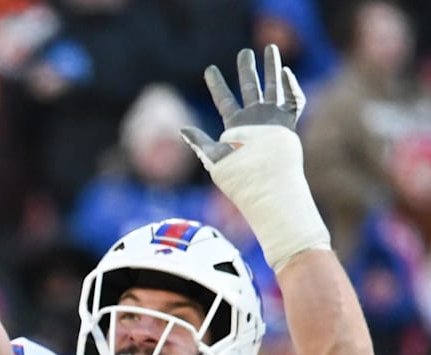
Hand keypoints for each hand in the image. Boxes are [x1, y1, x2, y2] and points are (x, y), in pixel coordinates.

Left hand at [180, 45, 305, 167]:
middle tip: (244, 52)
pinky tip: (284, 72)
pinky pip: (292, 101)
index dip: (217, 85)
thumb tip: (181, 129)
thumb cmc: (237, 175)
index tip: (209, 70)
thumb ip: (199, 142)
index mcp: (235, 126)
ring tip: (270, 48)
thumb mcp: (213, 157)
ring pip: (273, 88)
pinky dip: (290, 87)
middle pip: (250, 89)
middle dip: (248, 70)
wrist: (264, 184)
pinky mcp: (287, 125)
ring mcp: (271, 121)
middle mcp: (254, 121)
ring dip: (272, 69)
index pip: (224, 100)